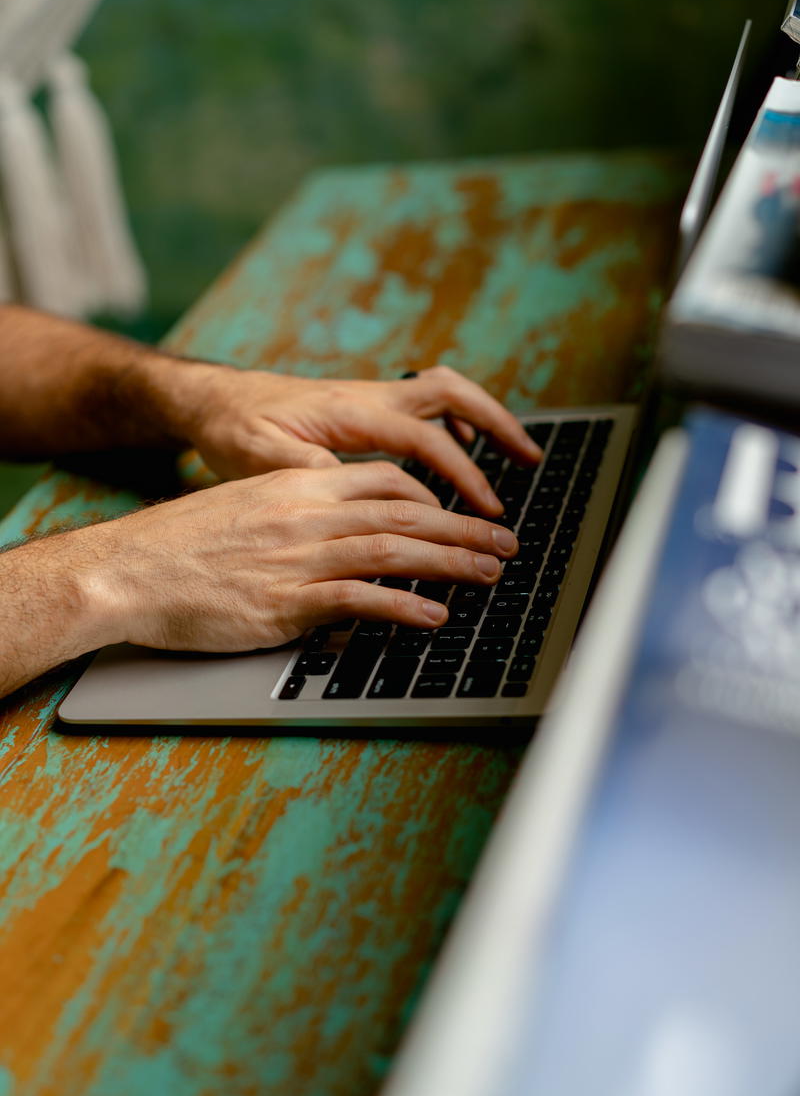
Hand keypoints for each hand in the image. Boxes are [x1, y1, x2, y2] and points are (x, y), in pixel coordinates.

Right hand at [90, 460, 517, 653]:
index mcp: (296, 487)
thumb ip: (293, 518)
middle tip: (506, 544)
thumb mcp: (241, 512)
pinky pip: (359, 599)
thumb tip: (333, 537)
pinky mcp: (285, 603)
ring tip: (492, 575)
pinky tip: (434, 616)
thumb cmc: (175, 547)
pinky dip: (403, 606)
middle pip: (404, 514)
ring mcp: (298, 558)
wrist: (124, 570)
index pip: (383, 480)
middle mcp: (305, 514)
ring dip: (451, 563)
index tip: (459, 515)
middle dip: (464, 529)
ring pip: (394, 550)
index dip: (431, 499)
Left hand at [167, 362, 541, 515]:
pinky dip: (452, 427)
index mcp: (349, 412)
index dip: (462, 473)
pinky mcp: (364, 410)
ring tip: (516, 455)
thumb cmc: (232, 430)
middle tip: (531, 459)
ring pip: (443, 396)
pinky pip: (423, 409)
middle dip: (498, 423)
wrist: (213, 400)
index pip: (423, 438)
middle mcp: (368, 397)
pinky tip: (458, 454)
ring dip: (483, 421)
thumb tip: (357, 495)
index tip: (486, 508)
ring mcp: (369, 399)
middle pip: (451, 394)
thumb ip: (308, 475)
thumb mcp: (258, 459)